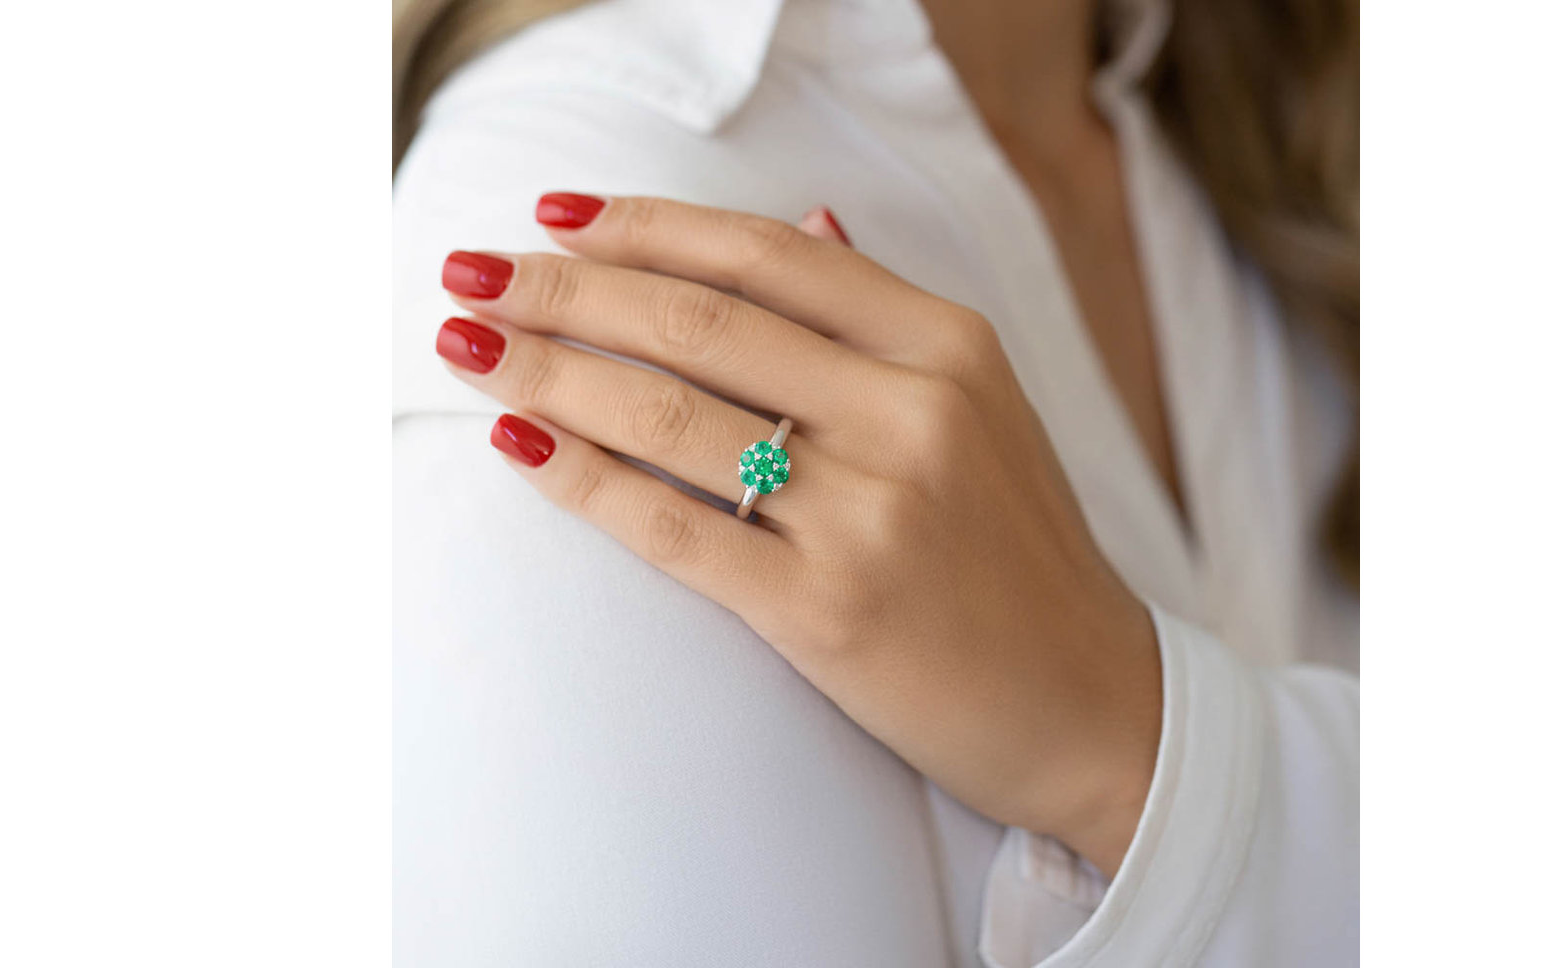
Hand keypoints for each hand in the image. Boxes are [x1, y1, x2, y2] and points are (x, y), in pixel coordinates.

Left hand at [434, 194, 1162, 874]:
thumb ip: (883, 321)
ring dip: (548, 371)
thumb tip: (803, 217)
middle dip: (564, 288)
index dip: (645, 224)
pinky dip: (582, 478)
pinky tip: (519, 442)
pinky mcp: (828, 608)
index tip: (555, 212)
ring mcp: (873, 511)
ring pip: (669, 416)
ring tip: (465, 346)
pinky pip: (673, 526)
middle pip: (699, 320)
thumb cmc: (1019, 556)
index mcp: (948, 346)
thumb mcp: (984, 408)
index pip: (767, 253)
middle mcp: (913, 412)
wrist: (1095, 707)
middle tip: (471, 270)